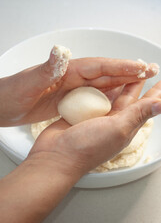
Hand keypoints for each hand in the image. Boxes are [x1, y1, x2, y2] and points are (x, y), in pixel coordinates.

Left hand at [0, 49, 157, 125]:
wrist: (3, 104)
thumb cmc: (12, 93)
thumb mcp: (29, 82)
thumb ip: (47, 68)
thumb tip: (62, 51)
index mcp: (66, 71)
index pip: (99, 66)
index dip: (120, 67)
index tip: (140, 68)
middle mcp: (72, 77)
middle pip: (106, 73)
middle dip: (128, 72)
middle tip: (150, 71)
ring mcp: (72, 88)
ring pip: (103, 84)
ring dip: (122, 82)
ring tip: (140, 83)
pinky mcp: (69, 98)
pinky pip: (93, 96)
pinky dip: (108, 95)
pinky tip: (117, 98)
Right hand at [29, 80, 160, 176]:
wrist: (56, 155)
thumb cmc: (86, 147)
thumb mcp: (117, 129)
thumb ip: (138, 114)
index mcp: (124, 125)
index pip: (144, 106)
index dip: (154, 93)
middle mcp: (112, 121)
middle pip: (128, 98)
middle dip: (137, 84)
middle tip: (144, 70)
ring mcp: (96, 117)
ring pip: (110, 96)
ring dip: (117, 84)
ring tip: (124, 71)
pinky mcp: (81, 113)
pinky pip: (92, 97)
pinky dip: (97, 88)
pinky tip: (99, 81)